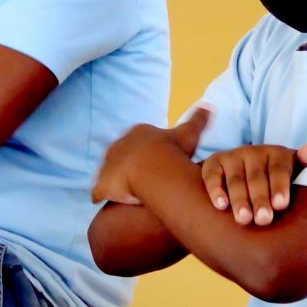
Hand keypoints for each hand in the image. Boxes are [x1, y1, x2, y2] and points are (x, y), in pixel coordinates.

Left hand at [92, 108, 208, 205]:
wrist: (152, 169)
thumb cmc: (171, 151)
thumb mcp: (188, 134)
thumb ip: (197, 120)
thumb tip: (208, 104)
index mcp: (138, 133)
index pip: (140, 140)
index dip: (147, 151)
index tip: (154, 161)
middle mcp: (119, 145)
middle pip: (123, 155)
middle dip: (129, 164)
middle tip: (141, 179)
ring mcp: (108, 165)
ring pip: (110, 171)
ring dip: (116, 180)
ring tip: (127, 193)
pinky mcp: (102, 184)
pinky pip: (98, 191)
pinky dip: (101, 195)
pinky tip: (107, 202)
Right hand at [201, 140, 306, 225]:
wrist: (243, 169)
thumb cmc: (275, 179)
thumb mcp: (293, 170)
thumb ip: (304, 163)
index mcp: (277, 154)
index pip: (279, 169)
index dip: (280, 187)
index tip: (281, 205)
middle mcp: (254, 152)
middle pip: (257, 177)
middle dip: (260, 199)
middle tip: (263, 220)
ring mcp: (233, 156)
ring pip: (236, 180)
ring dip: (239, 199)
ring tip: (243, 219)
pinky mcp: (214, 163)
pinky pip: (212, 175)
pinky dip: (215, 190)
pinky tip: (220, 206)